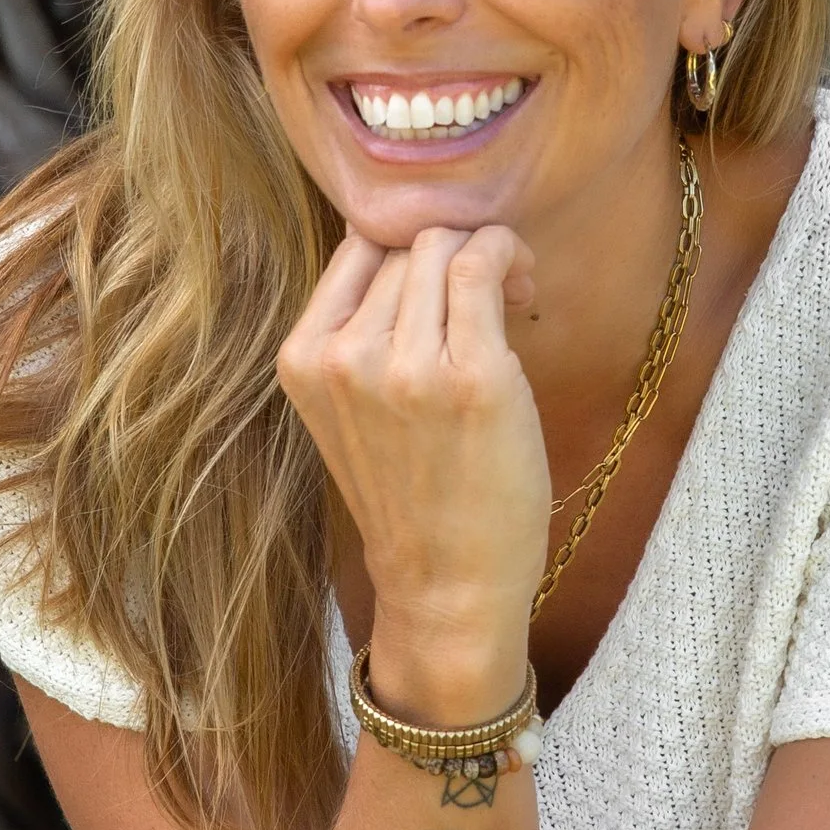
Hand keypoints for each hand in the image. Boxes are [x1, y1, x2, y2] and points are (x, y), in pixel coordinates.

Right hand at [277, 221, 549, 707]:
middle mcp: (344, 357)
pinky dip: (511, 256)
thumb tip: (415, 245)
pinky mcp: (471, 376)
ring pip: (444, 248)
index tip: (446, 279)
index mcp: (303, 359)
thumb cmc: (410, 497)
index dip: (408, 244)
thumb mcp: (349, 409)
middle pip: (405, 244)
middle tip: (495, 293)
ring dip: (489, 253)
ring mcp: (405, 366)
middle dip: (455, 250)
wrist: (444, 585)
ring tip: (514, 296)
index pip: (357, 247)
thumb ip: (360, 333)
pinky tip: (526, 289)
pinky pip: (483, 266)